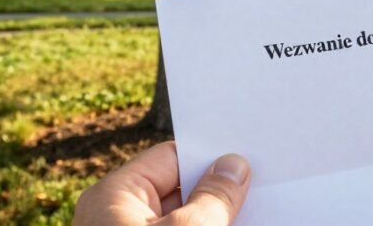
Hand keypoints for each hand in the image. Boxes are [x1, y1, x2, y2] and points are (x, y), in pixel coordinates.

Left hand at [74, 141, 250, 225]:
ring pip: (180, 218)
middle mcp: (116, 218)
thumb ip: (212, 198)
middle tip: (260, 181)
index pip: (170, 158)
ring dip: (214, 216)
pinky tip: (240, 222)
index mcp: (112, 197)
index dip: (209, 157)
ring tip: (256, 207)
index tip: (247, 154)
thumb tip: (233, 166)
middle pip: (178, 190)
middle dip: (216, 189)